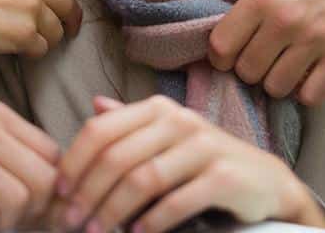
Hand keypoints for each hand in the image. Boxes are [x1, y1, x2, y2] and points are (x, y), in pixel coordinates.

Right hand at [0, 0, 81, 61]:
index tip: (63, 16)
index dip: (65, 3)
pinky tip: (9, 49)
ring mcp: (33, 9)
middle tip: (60, 36)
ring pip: (55, 34)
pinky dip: (29, 54)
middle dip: (66, 23)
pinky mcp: (25, 35)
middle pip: (68, 8)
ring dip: (41, 41)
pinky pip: (40, 50)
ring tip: (18, 43)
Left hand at [55, 96, 324, 232]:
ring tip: (97, 232)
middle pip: (117, 157)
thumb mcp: (168, 137)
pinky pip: (176, 201)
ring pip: (142, 179)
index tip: (59, 194)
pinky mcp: (224, 176)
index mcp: (158, 110)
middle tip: (70, 222)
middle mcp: (179, 120)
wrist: (265, 182)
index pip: (101, 131)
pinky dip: (151, 222)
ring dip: (113, 211)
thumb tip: (94, 105)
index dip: (74, 163)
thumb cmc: (206, 161)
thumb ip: (131, 124)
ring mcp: (204, 147)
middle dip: (88, 194)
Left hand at [208, 0, 324, 105]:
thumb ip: (248, 12)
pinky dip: (306, 92)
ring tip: (285, 67)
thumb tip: (222, 51)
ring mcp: (315, 39)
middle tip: (263, 59)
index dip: (220, 58)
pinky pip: (312, 96)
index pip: (221, 46)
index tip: (229, 58)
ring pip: (276, 87)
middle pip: (247, 71)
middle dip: (251, 70)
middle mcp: (286, 20)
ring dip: (277, 82)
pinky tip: (307, 76)